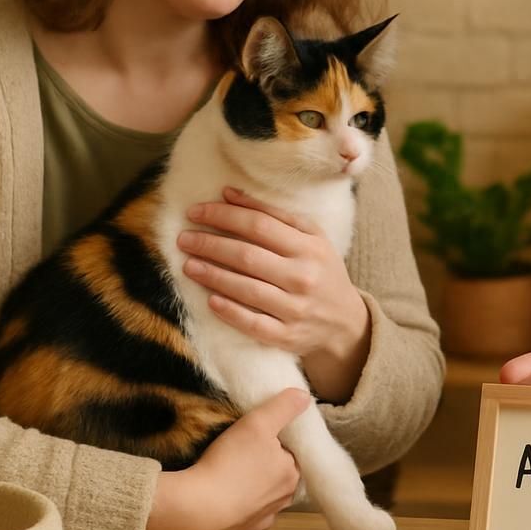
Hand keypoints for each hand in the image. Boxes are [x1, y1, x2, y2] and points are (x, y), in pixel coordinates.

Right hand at [140, 388, 310, 529]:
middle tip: (241, 450)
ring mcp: (264, 517)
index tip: (257, 435)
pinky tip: (224, 494)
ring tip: (230, 471)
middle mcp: (284, 498)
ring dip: (253, 484)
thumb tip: (304, 397)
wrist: (195, 510)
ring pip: (264, 494)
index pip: (292, 451)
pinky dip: (239, 503)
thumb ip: (282, 408)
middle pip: (279, 473)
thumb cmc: (229, 464)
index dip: (277, 440)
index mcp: (292, 473)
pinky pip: (245, 512)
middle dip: (265, 462)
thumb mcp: (257, 424)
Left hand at [179, 187, 370, 400]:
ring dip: (212, 276)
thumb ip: (273, 214)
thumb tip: (228, 193)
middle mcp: (303, 277)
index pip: (259, 226)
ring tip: (188, 265)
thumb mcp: (310, 237)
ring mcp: (296, 309)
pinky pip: (253, 324)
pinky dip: (230, 311)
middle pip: (248, 256)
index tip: (195, 212)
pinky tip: (210, 300)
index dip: (223, 216)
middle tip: (184, 239)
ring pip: (247, 289)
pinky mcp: (287, 336)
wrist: (346, 322)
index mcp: (309, 247)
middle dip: (210, 245)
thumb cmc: (321, 271)